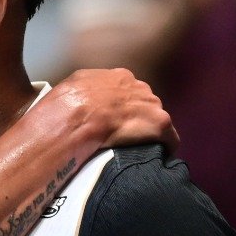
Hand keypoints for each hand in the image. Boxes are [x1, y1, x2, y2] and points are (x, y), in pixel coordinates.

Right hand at [48, 67, 178, 153]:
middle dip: (138, 118)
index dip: (124, 108)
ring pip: (156, 120)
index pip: (129, 91)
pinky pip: (170, 139)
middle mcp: (137, 86)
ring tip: (138, 149)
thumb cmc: (65, 107)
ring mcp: (150, 104)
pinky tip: (157, 158)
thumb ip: (88, 89)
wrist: (72, 120)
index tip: (116, 121)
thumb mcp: (72, 86)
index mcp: (117, 77)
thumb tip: (86, 99)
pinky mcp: (159, 123)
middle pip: (145, 104)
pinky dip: (165, 148)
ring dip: (149, 133)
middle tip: (125, 136)